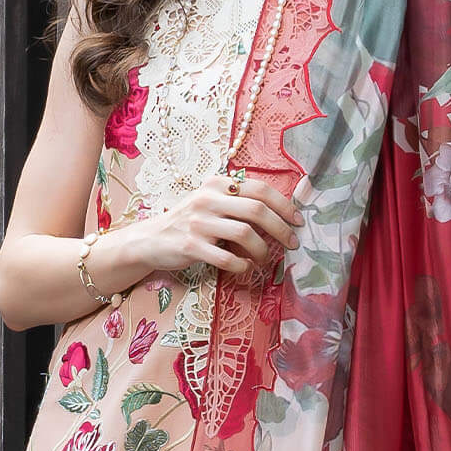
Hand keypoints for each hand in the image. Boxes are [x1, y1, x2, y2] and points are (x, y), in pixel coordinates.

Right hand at [139, 173, 303, 279]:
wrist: (152, 239)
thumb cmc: (191, 222)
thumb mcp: (212, 202)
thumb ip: (239, 202)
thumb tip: (281, 213)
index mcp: (218, 184)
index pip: (260, 189)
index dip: (284, 205)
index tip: (298, 221)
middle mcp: (208, 199)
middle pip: (257, 210)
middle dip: (281, 229)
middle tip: (292, 243)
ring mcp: (199, 222)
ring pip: (245, 234)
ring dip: (262, 250)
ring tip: (264, 259)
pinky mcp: (191, 246)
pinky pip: (227, 258)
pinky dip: (242, 266)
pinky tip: (244, 267)